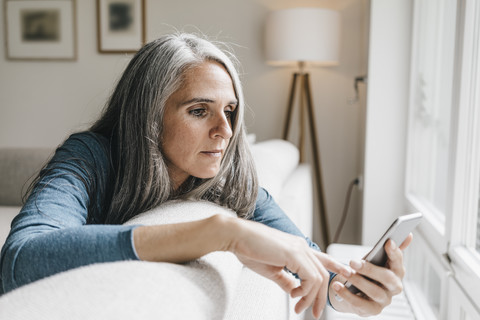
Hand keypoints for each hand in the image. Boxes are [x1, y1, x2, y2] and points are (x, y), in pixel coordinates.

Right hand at [229, 218, 351, 318]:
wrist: (236, 237)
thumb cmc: (248, 249)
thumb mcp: (271, 270)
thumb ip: (285, 280)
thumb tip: (294, 291)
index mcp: (297, 247)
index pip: (322, 258)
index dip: (336, 266)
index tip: (346, 274)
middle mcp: (302, 246)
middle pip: (322, 274)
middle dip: (321, 297)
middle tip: (315, 313)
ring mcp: (299, 249)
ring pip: (319, 278)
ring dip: (310, 297)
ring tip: (298, 306)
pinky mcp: (294, 254)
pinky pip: (310, 278)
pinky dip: (305, 291)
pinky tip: (294, 295)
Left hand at [329, 234, 412, 316]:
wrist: (358, 293)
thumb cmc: (369, 273)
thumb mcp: (377, 260)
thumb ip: (391, 249)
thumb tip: (409, 235)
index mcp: (397, 272)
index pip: (398, 261)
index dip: (395, 252)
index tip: (388, 242)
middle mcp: (394, 287)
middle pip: (387, 278)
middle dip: (370, 269)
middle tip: (353, 262)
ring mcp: (384, 300)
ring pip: (374, 291)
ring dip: (357, 281)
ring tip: (344, 272)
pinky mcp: (373, 310)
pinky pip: (360, 303)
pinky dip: (347, 294)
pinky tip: (337, 286)